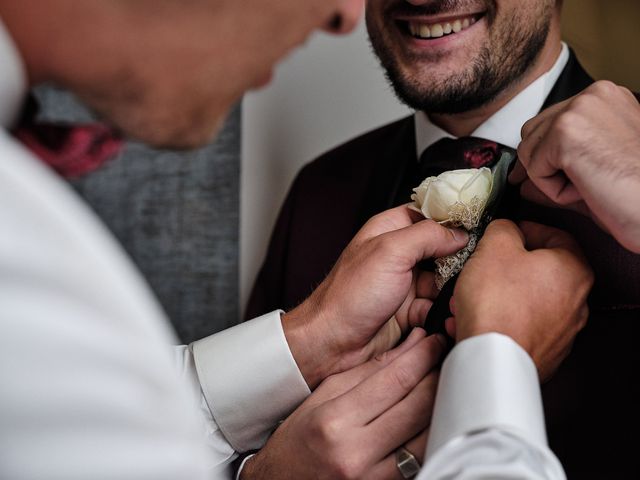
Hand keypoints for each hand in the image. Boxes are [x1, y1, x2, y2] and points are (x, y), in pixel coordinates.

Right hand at [240, 329, 442, 479]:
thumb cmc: (297, 438)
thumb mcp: (324, 395)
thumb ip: (369, 371)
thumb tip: (410, 345)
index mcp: (335, 420)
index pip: (395, 379)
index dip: (422, 355)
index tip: (434, 340)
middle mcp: (356, 451)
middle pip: (418, 405)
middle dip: (437, 372)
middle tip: (445, 354)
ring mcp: (374, 477)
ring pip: (429, 432)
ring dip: (441, 402)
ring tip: (443, 380)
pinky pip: (422, 456)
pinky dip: (432, 431)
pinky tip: (434, 413)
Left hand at [283, 204, 468, 387]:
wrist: (331, 342)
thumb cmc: (348, 296)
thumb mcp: (390, 252)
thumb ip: (427, 235)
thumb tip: (459, 232)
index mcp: (390, 230)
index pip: (430, 213)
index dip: (453, 219)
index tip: (479, 225)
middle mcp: (398, 254)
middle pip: (443, 248)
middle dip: (458, 259)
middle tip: (474, 266)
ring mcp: (405, 283)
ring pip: (444, 280)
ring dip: (452, 289)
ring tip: (460, 295)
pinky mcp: (409, 310)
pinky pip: (437, 307)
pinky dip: (443, 312)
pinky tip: (444, 316)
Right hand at [448, 220, 592, 381]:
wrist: (493, 360)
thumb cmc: (497, 302)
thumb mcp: (494, 246)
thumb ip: (504, 228)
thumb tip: (506, 230)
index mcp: (574, 270)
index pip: (555, 235)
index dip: (525, 228)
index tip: (504, 232)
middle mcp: (577, 302)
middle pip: (538, 271)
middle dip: (504, 267)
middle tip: (481, 266)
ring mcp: (562, 332)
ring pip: (525, 300)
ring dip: (496, 295)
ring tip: (467, 298)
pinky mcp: (544, 353)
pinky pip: (519, 326)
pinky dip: (498, 319)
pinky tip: (471, 320)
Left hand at [511, 80, 639, 252]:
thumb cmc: (637, 194)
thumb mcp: (593, 170)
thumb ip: (557, 166)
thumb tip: (519, 177)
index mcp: (605, 98)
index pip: (550, 122)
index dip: (548, 154)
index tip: (556, 171)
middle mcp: (593, 95)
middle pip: (532, 132)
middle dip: (547, 165)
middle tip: (584, 184)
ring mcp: (578, 110)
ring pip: (528, 151)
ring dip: (552, 179)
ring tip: (592, 184)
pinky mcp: (565, 133)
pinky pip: (532, 169)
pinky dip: (554, 190)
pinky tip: (587, 189)